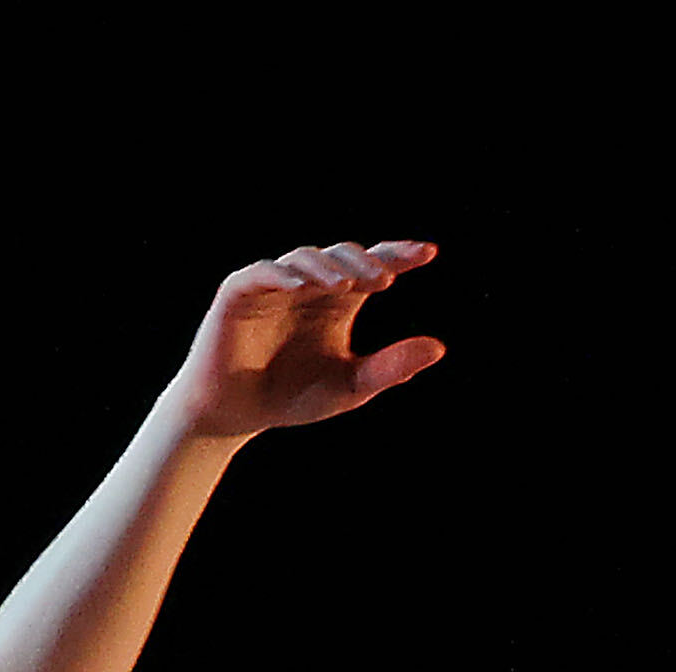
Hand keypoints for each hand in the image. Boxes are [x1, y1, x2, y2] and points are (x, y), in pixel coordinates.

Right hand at [171, 241, 447, 440]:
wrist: (236, 414)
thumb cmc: (292, 398)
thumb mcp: (351, 386)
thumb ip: (390, 368)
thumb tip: (439, 348)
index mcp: (338, 301)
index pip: (373, 268)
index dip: (399, 256)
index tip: (428, 253)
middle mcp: (310, 286)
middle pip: (343, 256)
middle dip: (365, 263)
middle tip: (387, 278)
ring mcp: (274, 285)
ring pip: (304, 258)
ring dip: (326, 268)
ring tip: (347, 285)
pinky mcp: (240, 292)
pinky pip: (261, 274)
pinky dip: (281, 275)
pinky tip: (300, 286)